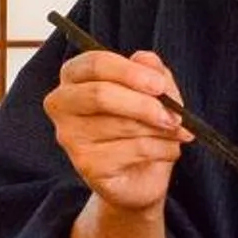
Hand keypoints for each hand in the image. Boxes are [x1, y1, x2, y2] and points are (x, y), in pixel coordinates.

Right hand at [42, 47, 188, 215]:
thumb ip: (151, 71)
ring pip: (123, 125)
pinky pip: (133, 150)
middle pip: (100, 94)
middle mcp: (62, 103)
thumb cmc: (141, 124)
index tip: (159, 84)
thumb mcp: (152, 91)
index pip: (93, 64)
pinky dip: (163, 149)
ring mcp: (70, 136)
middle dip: (144, 104)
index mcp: (74, 76)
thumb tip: (147, 62)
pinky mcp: (86, 164)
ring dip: (161, 129)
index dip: (129, 72)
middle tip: (175, 114)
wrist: (139, 175)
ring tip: (176, 132)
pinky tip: (167, 150)